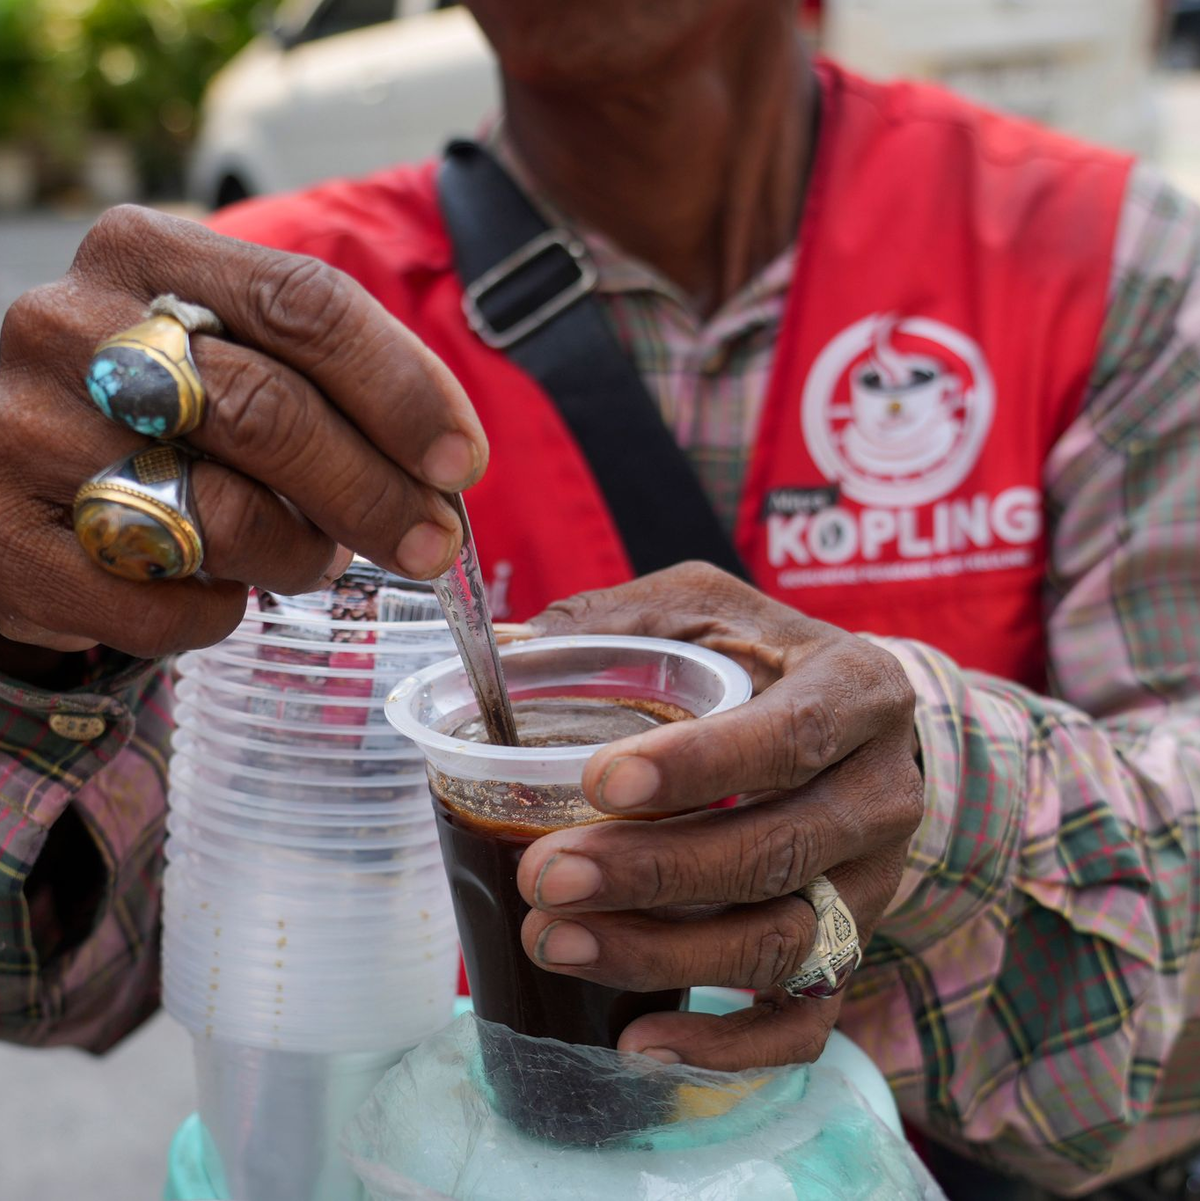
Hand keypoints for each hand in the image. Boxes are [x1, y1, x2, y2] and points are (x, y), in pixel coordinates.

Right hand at [0, 205, 486, 658]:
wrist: (4, 468)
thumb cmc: (151, 409)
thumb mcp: (223, 348)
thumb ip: (322, 376)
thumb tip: (444, 464)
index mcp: (148, 255)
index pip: (307, 304)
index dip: (403, 389)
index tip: (459, 461)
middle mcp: (73, 328)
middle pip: (273, 412)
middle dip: (378, 493)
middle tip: (433, 544)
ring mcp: (24, 432)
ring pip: (224, 516)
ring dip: (301, 556)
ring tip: (312, 557)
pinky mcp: (0, 538)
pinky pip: (160, 604)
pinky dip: (219, 612)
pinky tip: (220, 589)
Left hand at [515, 562, 922, 1070]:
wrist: (852, 729)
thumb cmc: (760, 659)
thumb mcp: (701, 608)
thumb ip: (614, 623)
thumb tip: (501, 654)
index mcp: (855, 690)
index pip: (791, 736)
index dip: (701, 766)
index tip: (599, 782)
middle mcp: (881, 791)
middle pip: (780, 851)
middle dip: (654, 873)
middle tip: (544, 875)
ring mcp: (873, 881)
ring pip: (784, 942)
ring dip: (663, 955)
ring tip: (554, 941)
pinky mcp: (852, 946)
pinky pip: (806, 1019)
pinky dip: (726, 1046)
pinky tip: (636, 1040)